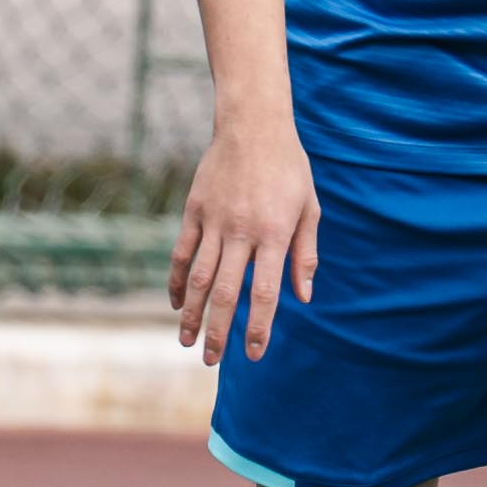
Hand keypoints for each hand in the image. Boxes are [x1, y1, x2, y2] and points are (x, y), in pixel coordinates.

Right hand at [170, 119, 318, 358]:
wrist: (254, 125)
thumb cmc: (290, 169)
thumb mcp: (310, 209)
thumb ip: (306, 253)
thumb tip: (304, 296)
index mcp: (274, 234)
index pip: (265, 292)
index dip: (258, 327)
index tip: (253, 354)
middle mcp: (242, 232)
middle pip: (227, 292)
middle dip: (218, 331)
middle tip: (211, 360)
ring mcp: (214, 221)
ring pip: (200, 277)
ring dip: (192, 313)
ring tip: (187, 342)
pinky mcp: (194, 210)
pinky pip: (182, 252)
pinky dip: (178, 280)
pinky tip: (176, 303)